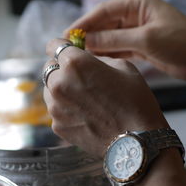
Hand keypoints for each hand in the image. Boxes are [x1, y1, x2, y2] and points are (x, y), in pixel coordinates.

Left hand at [43, 39, 168, 156]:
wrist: (136, 140)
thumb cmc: (135, 101)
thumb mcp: (123, 66)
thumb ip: (98, 59)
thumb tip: (86, 59)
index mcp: (75, 63)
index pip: (55, 45)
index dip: (61, 46)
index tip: (66, 50)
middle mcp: (59, 83)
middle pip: (49, 68)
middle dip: (61, 68)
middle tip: (78, 75)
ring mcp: (55, 107)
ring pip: (50, 89)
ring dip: (61, 88)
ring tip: (83, 97)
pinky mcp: (57, 125)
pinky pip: (56, 109)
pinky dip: (65, 107)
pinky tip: (85, 113)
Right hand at [65, 0, 185, 82]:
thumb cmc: (181, 43)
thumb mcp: (146, 39)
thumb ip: (115, 40)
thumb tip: (87, 41)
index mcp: (138, 2)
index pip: (104, 10)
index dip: (84, 23)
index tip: (68, 35)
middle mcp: (136, 13)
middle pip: (104, 24)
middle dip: (88, 36)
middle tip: (70, 49)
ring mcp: (137, 30)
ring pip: (110, 37)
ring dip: (96, 46)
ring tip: (80, 58)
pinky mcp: (140, 45)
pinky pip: (118, 48)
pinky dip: (108, 54)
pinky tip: (96, 62)